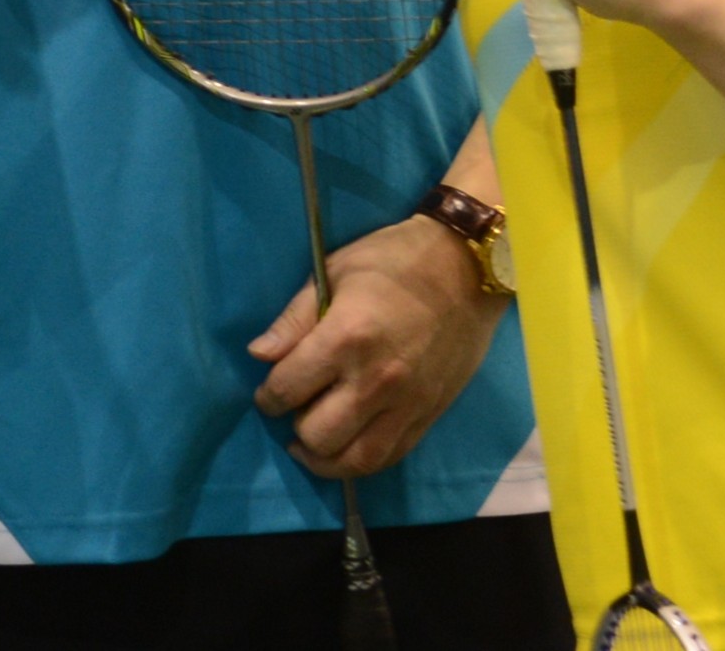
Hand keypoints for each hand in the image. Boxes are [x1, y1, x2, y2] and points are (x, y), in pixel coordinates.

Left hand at [250, 213, 503, 476]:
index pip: (288, 388)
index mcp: (346, 338)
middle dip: (295, 426)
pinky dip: (361, 463)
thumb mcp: (333, 272)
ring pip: (355, 460)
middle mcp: (375, 380)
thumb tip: (259, 355)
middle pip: (318, 434)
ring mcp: (407, 403)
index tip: (267, 393)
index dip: (267, 396)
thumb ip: (293, 319)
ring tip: (310, 445)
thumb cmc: (393, 261)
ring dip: (324, 458)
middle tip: (294, 410)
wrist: (466, 268)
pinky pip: (390, 457)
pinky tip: (346, 449)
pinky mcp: (429, 414)